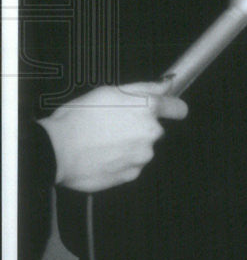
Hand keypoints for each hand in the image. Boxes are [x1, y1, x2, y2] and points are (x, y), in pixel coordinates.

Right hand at [38, 81, 187, 191]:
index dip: (172, 107)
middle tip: (112, 126)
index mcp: (148, 108)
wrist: (55, 151)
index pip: (178, 108)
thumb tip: (167, 85)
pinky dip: (120, 161)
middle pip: (154, 129)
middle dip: (139, 127)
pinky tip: (102, 156)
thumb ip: (145, 87)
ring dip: (128, 146)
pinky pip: (131, 165)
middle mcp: (151, 132)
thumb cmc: (77, 118)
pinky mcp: (131, 174)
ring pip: (142, 148)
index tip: (170, 109)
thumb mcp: (110, 91)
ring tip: (102, 142)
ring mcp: (142, 155)